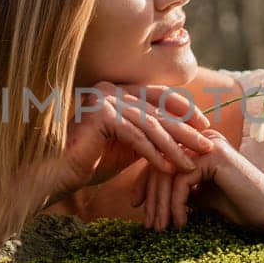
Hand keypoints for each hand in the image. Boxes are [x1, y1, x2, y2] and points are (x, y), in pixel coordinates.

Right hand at [48, 81, 214, 200]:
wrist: (56, 173)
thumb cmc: (89, 162)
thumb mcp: (127, 146)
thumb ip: (149, 137)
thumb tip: (179, 138)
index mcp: (116, 91)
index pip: (157, 96)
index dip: (183, 110)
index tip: (205, 127)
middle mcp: (110, 89)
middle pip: (157, 111)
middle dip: (185, 130)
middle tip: (208, 145)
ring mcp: (103, 99)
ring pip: (149, 125)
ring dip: (173, 146)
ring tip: (191, 163)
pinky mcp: (100, 115)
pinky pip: (134, 136)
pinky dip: (153, 153)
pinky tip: (168, 168)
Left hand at [132, 127, 263, 232]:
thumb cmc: (240, 207)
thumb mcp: (200, 196)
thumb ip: (179, 190)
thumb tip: (149, 197)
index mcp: (197, 146)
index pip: (160, 159)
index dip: (145, 184)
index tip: (137, 207)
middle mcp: (201, 140)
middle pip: (159, 163)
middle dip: (150, 197)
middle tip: (147, 224)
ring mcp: (208, 145)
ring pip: (167, 172)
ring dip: (161, 205)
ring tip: (160, 228)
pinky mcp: (214, 156)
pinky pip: (181, 180)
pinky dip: (177, 204)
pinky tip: (181, 222)